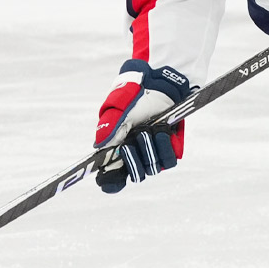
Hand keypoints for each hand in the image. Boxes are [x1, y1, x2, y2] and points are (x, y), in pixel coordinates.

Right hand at [93, 59, 191, 192]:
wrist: (158, 85)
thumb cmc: (133, 96)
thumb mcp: (117, 107)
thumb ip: (109, 126)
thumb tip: (99, 146)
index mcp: (116, 151)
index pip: (112, 179)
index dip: (111, 182)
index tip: (110, 179)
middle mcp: (134, 156)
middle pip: (134, 175)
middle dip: (134, 158)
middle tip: (135, 138)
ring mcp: (152, 154)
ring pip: (152, 168)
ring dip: (150, 147)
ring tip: (149, 128)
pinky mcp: (169, 150)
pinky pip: (169, 161)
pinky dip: (165, 146)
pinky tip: (162, 131)